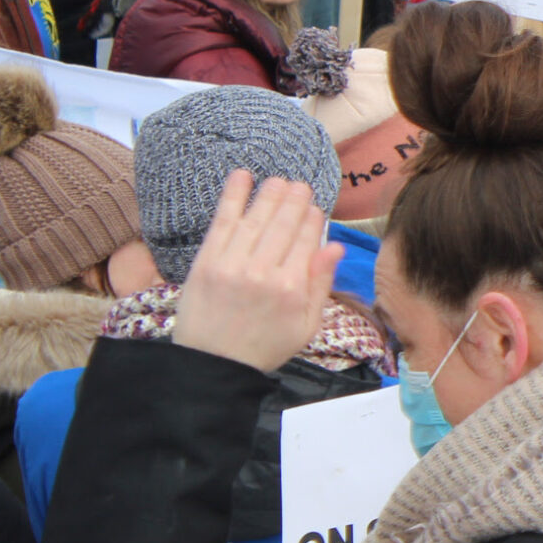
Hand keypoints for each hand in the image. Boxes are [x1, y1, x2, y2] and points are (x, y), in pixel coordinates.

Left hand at [168, 172, 341, 372]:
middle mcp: (263, 272)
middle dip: (294, 200)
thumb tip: (335, 248)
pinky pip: (222, 222)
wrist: (212, 365)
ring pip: (256, 219)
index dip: (312, 220)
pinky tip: (242, 176)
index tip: (315, 209)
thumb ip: (321, 286)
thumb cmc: (263, 347)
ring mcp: (232, 265)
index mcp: (292, 289)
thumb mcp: (306, 327)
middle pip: (284, 224)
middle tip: (300, 185)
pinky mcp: (206, 262)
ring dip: (269, 195)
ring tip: (278, 180)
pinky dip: (232, 197)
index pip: (307, 241)